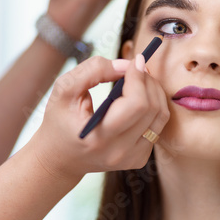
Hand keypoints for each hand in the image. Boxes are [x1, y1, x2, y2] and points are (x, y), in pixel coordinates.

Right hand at [30, 55, 169, 180]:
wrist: (60, 159)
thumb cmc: (59, 121)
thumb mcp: (64, 90)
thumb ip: (92, 71)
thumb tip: (126, 65)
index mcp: (98, 137)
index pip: (135, 105)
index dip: (139, 78)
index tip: (135, 60)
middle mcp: (119, 152)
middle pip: (151, 108)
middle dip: (148, 81)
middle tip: (136, 67)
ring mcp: (132, 158)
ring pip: (160, 117)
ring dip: (154, 91)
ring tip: (139, 80)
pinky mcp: (139, 158)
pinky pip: (157, 126)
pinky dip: (152, 106)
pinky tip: (138, 98)